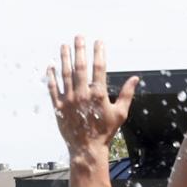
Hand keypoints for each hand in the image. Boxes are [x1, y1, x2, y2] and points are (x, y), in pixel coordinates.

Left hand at [46, 37, 137, 161]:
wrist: (87, 149)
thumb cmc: (105, 132)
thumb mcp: (120, 113)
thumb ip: (127, 94)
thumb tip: (135, 78)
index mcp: (98, 95)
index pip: (99, 68)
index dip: (98, 53)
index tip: (98, 41)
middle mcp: (82, 95)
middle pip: (80, 67)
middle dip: (80, 50)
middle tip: (79, 36)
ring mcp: (69, 100)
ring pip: (65, 74)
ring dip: (64, 58)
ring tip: (64, 45)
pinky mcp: (58, 107)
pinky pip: (53, 88)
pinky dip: (51, 76)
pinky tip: (51, 66)